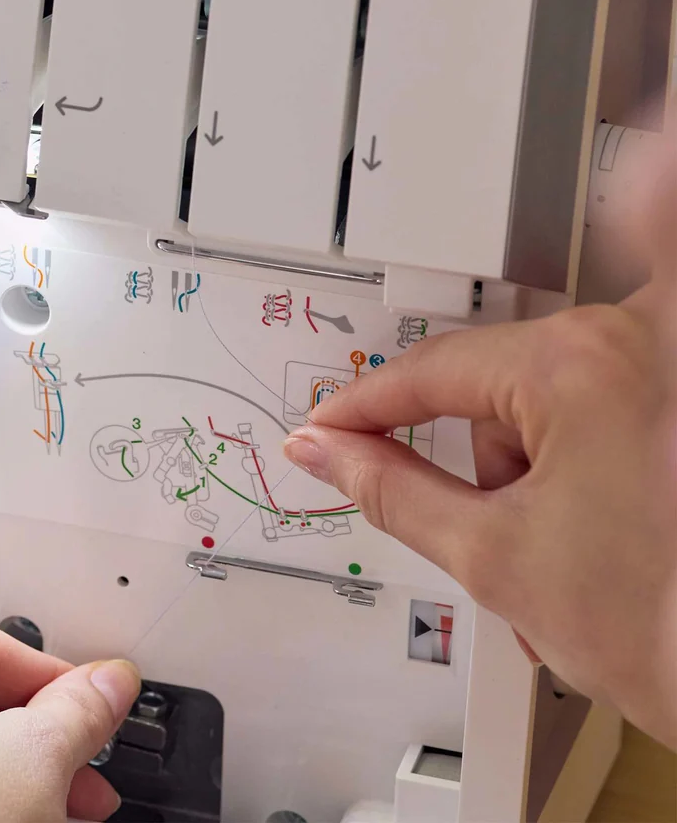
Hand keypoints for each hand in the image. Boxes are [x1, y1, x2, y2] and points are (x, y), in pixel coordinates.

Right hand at [284, 134, 675, 748]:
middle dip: (489, 475)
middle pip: (496, 395)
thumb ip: (393, 491)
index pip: (431, 369)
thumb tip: (330, 452)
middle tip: (511, 543)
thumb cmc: (675, 633)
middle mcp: (641, 337)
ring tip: (579, 558)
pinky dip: (583, 469)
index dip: (364, 407)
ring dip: (539, 482)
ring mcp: (670, 363)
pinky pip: (597, 413)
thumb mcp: (496, 557)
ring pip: (547, 412)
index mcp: (582, 361)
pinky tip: (612, 535)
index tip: (329, 427)